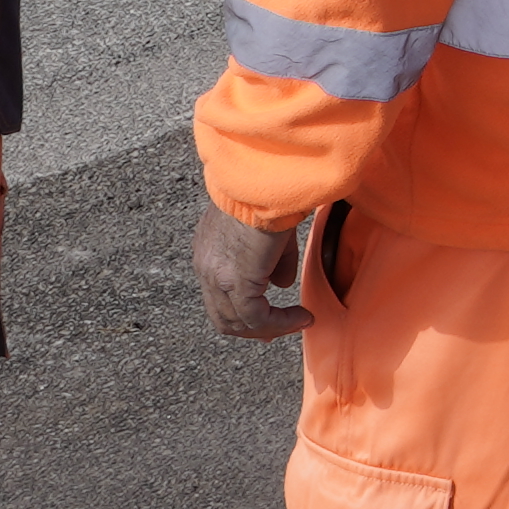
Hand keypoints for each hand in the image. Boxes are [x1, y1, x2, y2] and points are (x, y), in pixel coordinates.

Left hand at [192, 200, 314, 341]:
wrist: (266, 176)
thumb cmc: (271, 189)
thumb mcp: (270, 229)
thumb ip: (275, 261)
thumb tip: (282, 284)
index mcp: (209, 250)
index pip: (218, 295)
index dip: (243, 312)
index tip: (268, 320)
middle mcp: (206, 266)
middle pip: (222, 316)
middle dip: (252, 329)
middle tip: (278, 332)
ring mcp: (217, 276)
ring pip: (237, 322)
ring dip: (271, 328)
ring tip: (299, 321)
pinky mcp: (237, 281)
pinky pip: (256, 318)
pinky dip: (281, 323)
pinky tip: (302, 317)